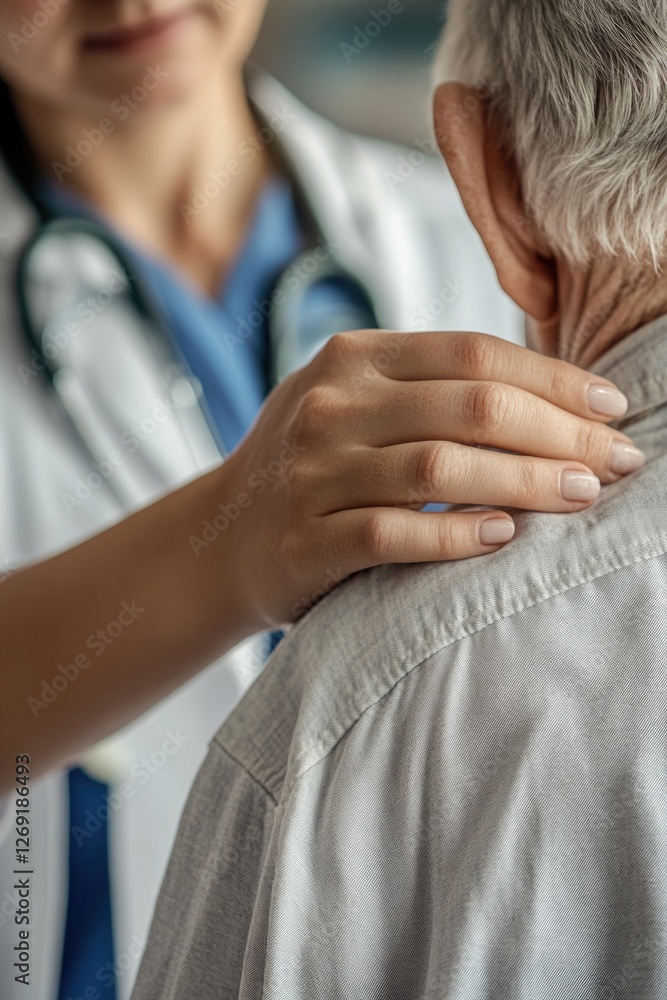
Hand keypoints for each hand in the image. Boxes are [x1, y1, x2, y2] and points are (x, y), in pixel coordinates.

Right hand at [222, 330, 641, 624]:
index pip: (473, 354)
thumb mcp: (355, 403)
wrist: (221, 537)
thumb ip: (430, 389)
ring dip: (526, 481)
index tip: (611, 408)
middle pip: (469, 407)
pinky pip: (392, 533)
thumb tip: (555, 400)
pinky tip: (505, 537)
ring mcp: (312, 472)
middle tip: (618, 460)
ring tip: (583, 494)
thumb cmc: (314, 465)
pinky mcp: (305, 539)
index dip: (554, 380)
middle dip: (560, 433)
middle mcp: (330, 406)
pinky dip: (456, 534)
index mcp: (352, 358)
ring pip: (439, 468)